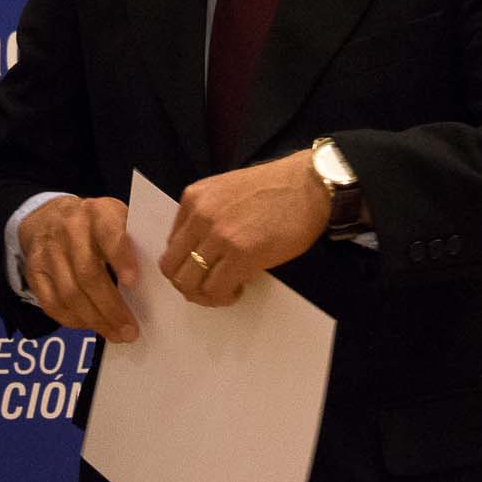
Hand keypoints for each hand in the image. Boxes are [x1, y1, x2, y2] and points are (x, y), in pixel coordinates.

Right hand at [16, 195, 138, 341]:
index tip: (133, 282)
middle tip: (130, 330)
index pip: (109, 234)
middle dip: (111, 306)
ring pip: (70, 293)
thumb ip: (135, 243)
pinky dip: (72, 320)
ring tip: (116, 335)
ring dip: (95, 320)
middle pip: (88, 273)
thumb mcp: (118, 220)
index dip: (121, 258)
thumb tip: (157, 281)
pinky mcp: (34, 271)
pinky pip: (51, 303)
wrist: (50, 217)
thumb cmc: (97, 225)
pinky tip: (90, 326)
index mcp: (98, 213)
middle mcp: (70, 230)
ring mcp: (48, 251)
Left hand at [160, 153, 329, 306]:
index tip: (205, 269)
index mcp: (193, 198)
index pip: (171, 244)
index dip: (186, 263)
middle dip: (187, 284)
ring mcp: (218, 235)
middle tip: (209, 288)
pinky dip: (224, 297)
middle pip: (171, 267)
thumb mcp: (226, 190)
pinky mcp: (241, 254)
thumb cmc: (276, 187)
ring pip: (189, 283)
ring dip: (204, 295)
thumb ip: (207, 216)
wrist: (309, 185)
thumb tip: (202, 250)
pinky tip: (238, 290)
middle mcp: (199, 216)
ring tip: (225, 290)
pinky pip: (217, 289)